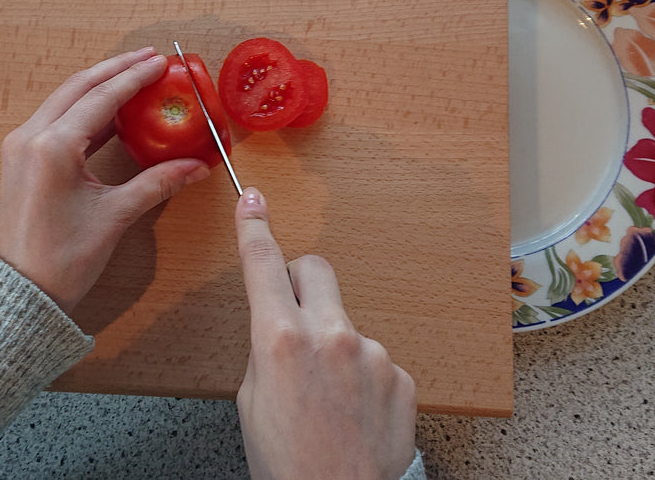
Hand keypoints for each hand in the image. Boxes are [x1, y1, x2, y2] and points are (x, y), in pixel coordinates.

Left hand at [0, 47, 210, 312]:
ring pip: (64, 99)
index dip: (134, 77)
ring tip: (132, 74)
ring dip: (98, 85)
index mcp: (52, 147)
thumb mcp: (115, 216)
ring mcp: (21, 145)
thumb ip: (157, 183)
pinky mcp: (20, 157)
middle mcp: (31, 137)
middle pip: (78, 87)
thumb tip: (196, 166)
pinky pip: (55, 118)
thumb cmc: (62, 259)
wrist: (21, 292)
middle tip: (149, 58)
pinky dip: (83, 108)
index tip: (161, 63)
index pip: (101, 98)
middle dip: (115, 70)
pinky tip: (110, 109)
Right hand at [234, 187, 417, 479]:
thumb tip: (279, 325)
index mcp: (280, 340)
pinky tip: (354, 414)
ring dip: (334, 347)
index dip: (254, 228)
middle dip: (300, 282)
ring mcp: (373, 354)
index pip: (263, 265)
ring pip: (346, 324)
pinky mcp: (402, 377)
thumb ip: (267, 349)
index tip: (252, 201)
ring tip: (327, 401)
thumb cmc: (285, 463)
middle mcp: (331, 336)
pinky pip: (376, 360)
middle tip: (291, 315)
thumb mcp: (252, 400)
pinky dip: (363, 380)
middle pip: (315, 269)